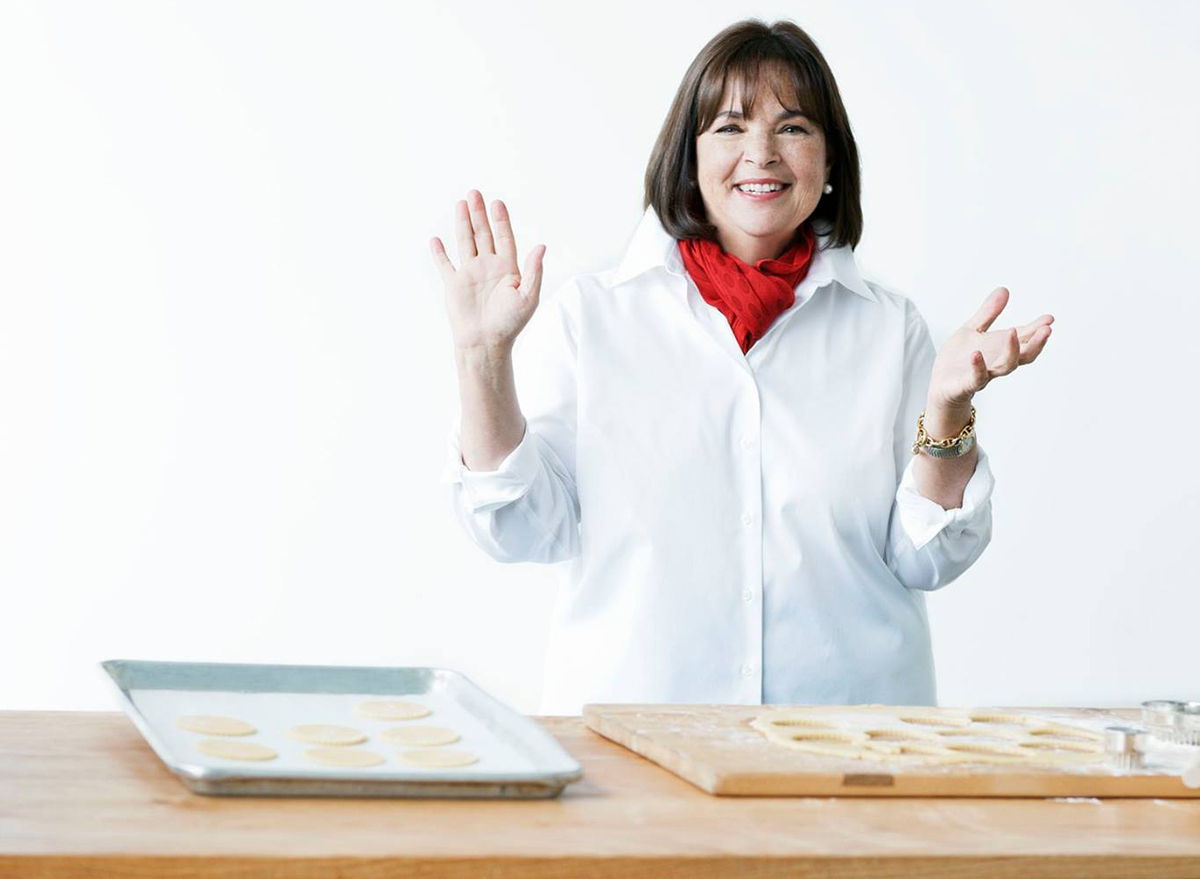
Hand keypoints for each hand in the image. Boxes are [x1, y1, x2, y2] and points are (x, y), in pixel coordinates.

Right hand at [430, 189, 545, 351]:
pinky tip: (436, 239)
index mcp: (507, 269)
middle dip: (479, 214)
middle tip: (475, 193)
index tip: (497, 203)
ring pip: (465, 242)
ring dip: (463, 223)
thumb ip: (533, 271)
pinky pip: (445, 264)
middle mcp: (488, 268)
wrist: (486, 342)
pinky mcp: (454, 284)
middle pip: (483, 234)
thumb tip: (541, 246)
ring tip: (461, 204)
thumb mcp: (528, 296)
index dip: (501, 220)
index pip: (504, 238)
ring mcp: (470, 274)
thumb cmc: (510, 323)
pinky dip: (440, 252)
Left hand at [928, 286, 1053, 409]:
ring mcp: (985, 374)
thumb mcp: (973, 329)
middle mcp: (998, 362)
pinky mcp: (968, 384)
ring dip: (1012, 350)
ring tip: (1013, 332)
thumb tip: (1004, 289)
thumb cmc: (959, 358)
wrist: (940, 384)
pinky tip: (977, 354)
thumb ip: (988, 313)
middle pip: (1024, 355)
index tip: (1050, 318)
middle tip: (1047, 329)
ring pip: (1006, 366)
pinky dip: (979, 366)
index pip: (1025, 339)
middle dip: (1037, 343)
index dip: (1038, 329)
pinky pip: (977, 378)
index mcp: (1001, 348)